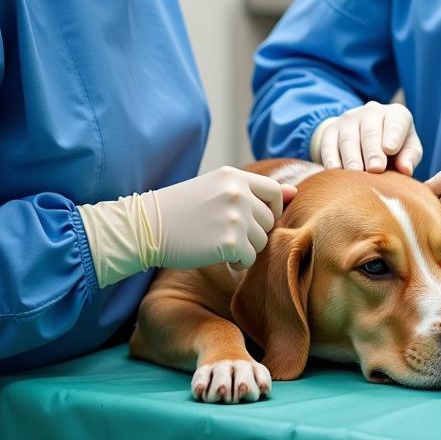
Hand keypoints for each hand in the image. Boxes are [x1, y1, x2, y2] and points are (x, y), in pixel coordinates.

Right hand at [146, 167, 296, 271]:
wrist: (146, 227)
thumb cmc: (181, 210)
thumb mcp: (216, 189)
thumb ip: (254, 191)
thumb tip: (294, 193)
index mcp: (234, 176)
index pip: (274, 193)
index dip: (269, 210)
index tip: (252, 220)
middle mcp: (238, 193)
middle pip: (269, 220)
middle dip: (253, 232)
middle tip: (226, 234)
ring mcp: (235, 217)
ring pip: (261, 241)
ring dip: (244, 248)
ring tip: (217, 243)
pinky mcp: (229, 243)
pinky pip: (249, 258)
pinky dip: (236, 262)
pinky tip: (216, 255)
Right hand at [312, 102, 422, 174]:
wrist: (366, 137)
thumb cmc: (395, 147)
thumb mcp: (408, 148)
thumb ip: (409, 157)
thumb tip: (406, 169)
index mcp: (395, 114)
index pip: (396, 121)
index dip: (393, 135)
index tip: (390, 149)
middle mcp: (372, 111)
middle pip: (370, 131)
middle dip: (372, 151)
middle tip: (375, 169)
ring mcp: (349, 119)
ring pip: (348, 138)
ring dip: (352, 157)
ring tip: (355, 174)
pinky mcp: (331, 130)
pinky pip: (328, 144)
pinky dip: (331, 158)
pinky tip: (335, 170)